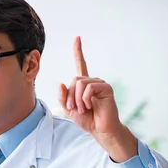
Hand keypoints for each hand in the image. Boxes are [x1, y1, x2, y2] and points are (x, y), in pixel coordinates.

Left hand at [59, 36, 136, 161]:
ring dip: (77, 99)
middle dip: (70, 96)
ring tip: (83, 108)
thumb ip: (63, 97)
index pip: (81, 64)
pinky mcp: (106, 88)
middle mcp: (92, 81)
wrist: (99, 129)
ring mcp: (100, 84)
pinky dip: (85, 98)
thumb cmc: (86, 119)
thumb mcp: (69, 109)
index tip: (77, 38)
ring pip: (80, 83)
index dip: (78, 51)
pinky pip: (89, 88)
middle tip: (74, 108)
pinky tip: (90, 106)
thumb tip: (61, 84)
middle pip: (74, 80)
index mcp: (83, 84)